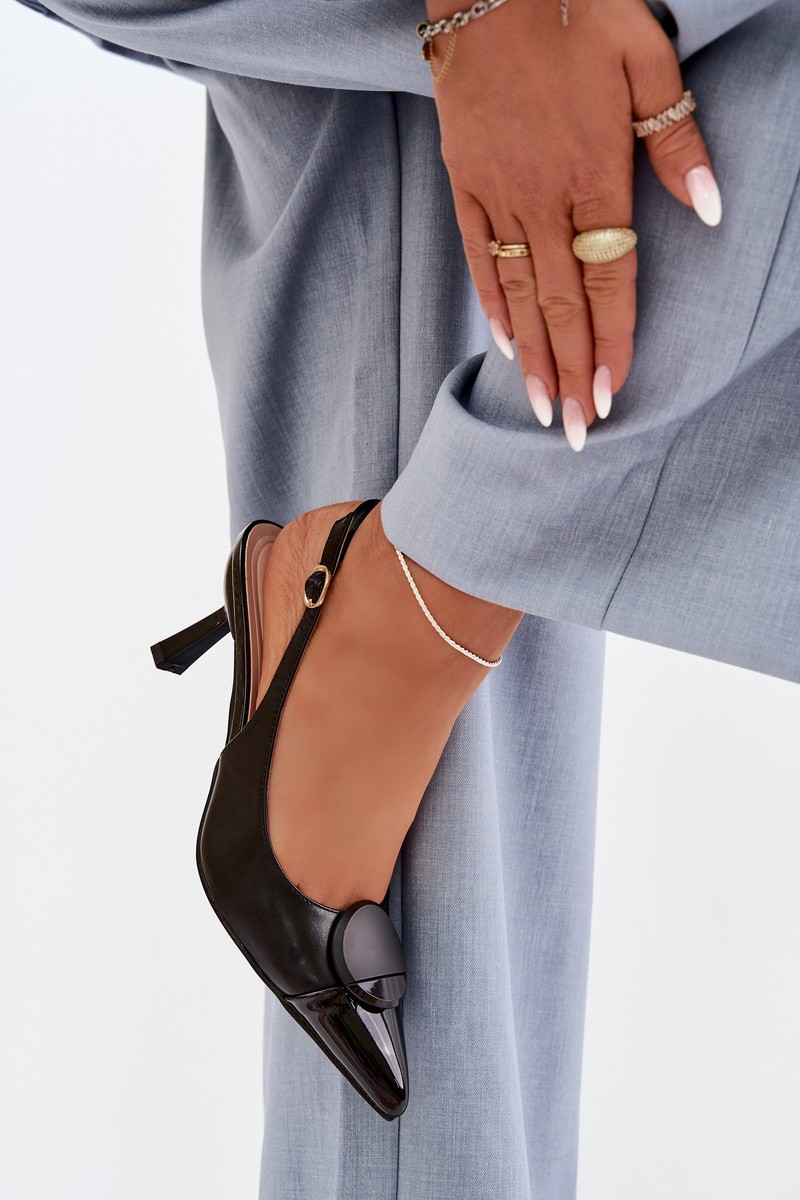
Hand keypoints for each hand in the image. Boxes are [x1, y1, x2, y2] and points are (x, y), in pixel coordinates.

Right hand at [425, 0, 720, 449]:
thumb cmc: (576, 7)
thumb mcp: (646, 55)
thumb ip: (677, 138)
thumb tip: (707, 211)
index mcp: (594, 168)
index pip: (610, 276)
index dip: (612, 340)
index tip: (613, 394)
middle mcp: (542, 194)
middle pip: (562, 302)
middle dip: (572, 372)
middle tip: (574, 433)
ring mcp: (497, 192)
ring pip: (519, 292)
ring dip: (534, 357)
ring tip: (541, 410)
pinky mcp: (464, 182)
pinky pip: (478, 256)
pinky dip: (493, 304)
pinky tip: (504, 345)